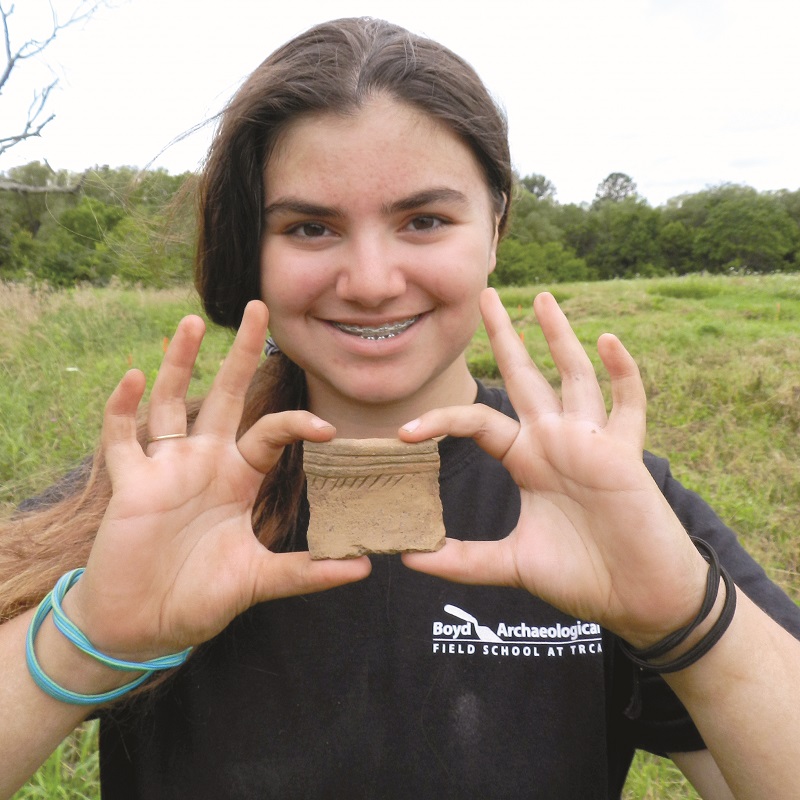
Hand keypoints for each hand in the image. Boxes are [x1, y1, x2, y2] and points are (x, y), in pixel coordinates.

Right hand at [65, 301, 369, 660]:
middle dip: (240, 354)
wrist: (144, 624)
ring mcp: (164, 469)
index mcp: (238, 479)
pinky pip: (121, 440)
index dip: (297, 425)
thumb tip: (365, 568)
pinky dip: (122, 410)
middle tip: (259, 308)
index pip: (271, 433)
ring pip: (171, 404)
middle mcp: (204, 463)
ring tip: (193, 323)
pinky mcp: (129, 485)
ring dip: (178, 363)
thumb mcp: (260, 580)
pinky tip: (133, 377)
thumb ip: (307, 572)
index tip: (327, 429)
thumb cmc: (200, 597)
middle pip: (226, 396)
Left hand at [401, 289, 706, 646]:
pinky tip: (607, 340)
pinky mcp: (626, 453)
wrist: (637, 599)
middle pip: (525, 376)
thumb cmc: (582, 578)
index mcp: (527, 460)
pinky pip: (628, 403)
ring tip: (540, 297)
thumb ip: (462, 560)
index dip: (441, 420)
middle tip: (484, 294)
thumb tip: (408, 557)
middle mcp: (556, 440)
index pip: (478, 422)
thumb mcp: (510, 564)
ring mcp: (592, 441)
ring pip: (574, 375)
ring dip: (560, 336)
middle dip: (506, 336)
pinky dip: (623, 372)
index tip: (403, 433)